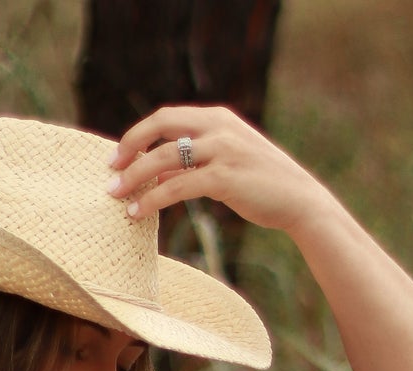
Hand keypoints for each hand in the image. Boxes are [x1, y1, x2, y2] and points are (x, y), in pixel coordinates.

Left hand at [108, 105, 334, 236]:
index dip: (138, 134)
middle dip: (130, 146)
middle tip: (111, 170)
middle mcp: (218, 128)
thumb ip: (193, 166)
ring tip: (117, 196)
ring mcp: (222, 151)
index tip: (119, 155)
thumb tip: (155, 177)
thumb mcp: (226, 166)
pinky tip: (139, 212)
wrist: (300, 201)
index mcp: (218, 118)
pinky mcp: (224, 178)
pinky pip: (178, 187)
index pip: (167, 117)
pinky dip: (153, 199)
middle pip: (160, 126)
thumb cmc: (262, 186)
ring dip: (136, 177)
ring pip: (164, 158)